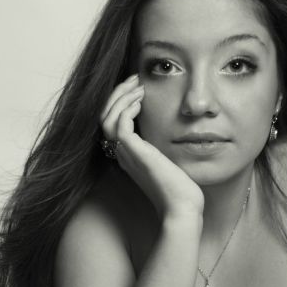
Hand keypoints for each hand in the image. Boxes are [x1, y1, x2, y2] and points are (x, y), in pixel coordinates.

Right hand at [100, 75, 204, 219]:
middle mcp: (123, 154)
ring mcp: (126, 154)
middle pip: (104, 116)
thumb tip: (177, 131)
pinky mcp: (135, 153)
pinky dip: (127, 108)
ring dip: (121, 97)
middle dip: (117, 94)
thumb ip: (164, 147)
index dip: (120, 102)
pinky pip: (119, 124)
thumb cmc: (181, 190)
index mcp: (128, 156)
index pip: (112, 123)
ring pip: (106, 118)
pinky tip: (142, 100)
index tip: (137, 88)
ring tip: (138, 85)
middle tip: (134, 79)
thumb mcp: (170, 162)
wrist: (182, 208)